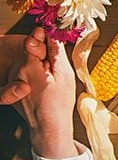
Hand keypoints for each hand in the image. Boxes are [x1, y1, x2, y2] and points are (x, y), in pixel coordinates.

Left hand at [10, 28, 77, 158]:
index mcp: (27, 67)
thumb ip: (56, 52)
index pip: (32, 41)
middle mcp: (15, 72)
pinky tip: (45, 83)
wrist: (48, 126)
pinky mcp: (12, 87)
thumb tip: (53, 34)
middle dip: (43, 52)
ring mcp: (12, 80)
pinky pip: (24, 72)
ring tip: (51, 76)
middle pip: (30, 51)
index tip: (52, 34)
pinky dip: (35, 73)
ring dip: (39, 63)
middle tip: (56, 64)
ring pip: (27, 61)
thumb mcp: (64, 73)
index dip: (43, 37)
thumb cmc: (59, 103)